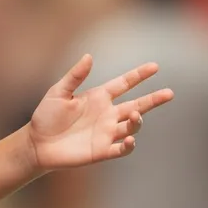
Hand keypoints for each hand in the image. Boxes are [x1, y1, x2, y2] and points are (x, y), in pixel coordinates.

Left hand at [26, 55, 172, 170]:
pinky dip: (129, 145)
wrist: (38, 143)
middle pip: (136, 105)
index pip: (124, 84)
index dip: (139, 76)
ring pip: (131, 126)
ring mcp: (106, 132)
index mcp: (98, 97)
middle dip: (153, 99)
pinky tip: (130, 139)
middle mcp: (107, 114)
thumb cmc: (46, 115)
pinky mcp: (102, 150)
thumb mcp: (59, 92)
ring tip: (135, 113)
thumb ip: (75, 76)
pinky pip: (121, 148)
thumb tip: (89, 56)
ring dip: (137, 120)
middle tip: (169, 93)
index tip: (155, 67)